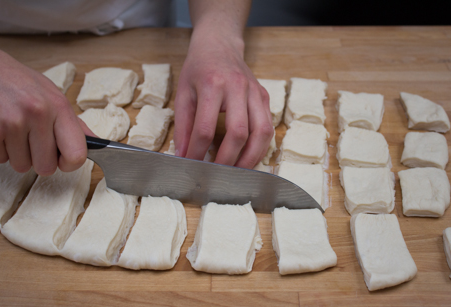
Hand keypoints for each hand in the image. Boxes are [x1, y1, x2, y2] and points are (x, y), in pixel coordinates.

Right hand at [0, 48, 88, 174]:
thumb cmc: (21, 82)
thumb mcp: (53, 95)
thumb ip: (74, 123)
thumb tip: (96, 143)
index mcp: (59, 107)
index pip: (76, 155)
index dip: (69, 164)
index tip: (62, 160)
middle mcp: (38, 114)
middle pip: (46, 167)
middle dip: (39, 160)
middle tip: (32, 141)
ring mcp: (12, 122)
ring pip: (21, 165)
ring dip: (17, 154)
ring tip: (14, 131)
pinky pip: (0, 159)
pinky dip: (0, 150)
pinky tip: (1, 130)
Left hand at [174, 28, 272, 168]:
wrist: (220, 45)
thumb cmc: (199, 68)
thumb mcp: (183, 92)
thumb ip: (183, 125)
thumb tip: (183, 154)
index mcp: (211, 85)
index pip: (205, 128)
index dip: (197, 152)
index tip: (191, 166)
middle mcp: (237, 88)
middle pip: (238, 133)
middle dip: (228, 160)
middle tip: (217, 176)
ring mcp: (255, 92)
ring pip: (261, 132)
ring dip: (250, 158)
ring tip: (238, 174)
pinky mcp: (265, 97)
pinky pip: (268, 127)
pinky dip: (260, 147)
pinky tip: (249, 157)